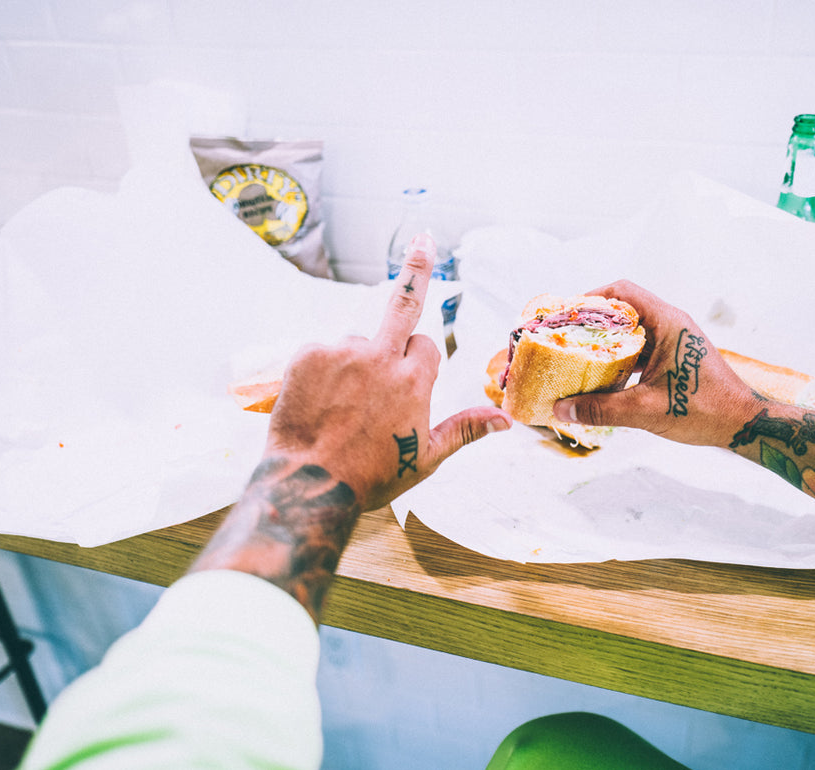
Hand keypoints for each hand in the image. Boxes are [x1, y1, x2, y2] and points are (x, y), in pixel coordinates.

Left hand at [267, 234, 510, 510]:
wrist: (309, 486)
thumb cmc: (371, 476)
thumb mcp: (427, 458)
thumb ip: (465, 429)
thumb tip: (507, 420)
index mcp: (414, 380)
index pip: (425, 346)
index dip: (418, 363)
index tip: (406, 384)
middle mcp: (380, 357)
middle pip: (403, 302)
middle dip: (418, 268)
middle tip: (425, 238)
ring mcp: (341, 352)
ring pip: (355, 344)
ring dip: (352, 365)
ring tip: (338, 410)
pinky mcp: (307, 354)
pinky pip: (322, 352)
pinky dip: (321, 371)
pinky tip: (317, 403)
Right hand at [552, 280, 758, 447]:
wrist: (741, 423)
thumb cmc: (704, 410)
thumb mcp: (645, 410)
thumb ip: (600, 409)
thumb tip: (561, 410)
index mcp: (668, 322)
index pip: (622, 293)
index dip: (590, 299)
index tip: (566, 315)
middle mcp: (671, 324)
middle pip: (624, 309)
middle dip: (592, 322)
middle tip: (565, 337)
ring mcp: (675, 340)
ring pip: (632, 331)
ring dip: (606, 342)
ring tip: (577, 356)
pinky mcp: (675, 357)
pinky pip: (641, 348)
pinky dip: (621, 357)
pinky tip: (602, 376)